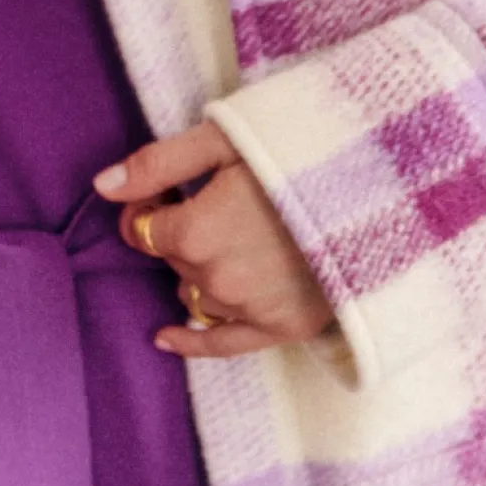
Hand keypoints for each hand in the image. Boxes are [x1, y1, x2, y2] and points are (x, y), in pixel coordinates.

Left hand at [93, 120, 334, 358]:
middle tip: (216, 202)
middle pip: (173, 258)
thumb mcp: (225, 140)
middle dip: (180, 233)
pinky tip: (165, 337)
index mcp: (196, 232)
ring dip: (199, 269)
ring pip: (194, 292)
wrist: (383, 188)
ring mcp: (250, 308)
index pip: (144, 229)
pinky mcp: (283, 328)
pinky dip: (191, 341)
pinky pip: (220, 345)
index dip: (152, 207)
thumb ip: (158, 164)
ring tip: (234, 237)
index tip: (171, 191)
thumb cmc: (300, 152)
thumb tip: (101, 186)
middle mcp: (217, 279)